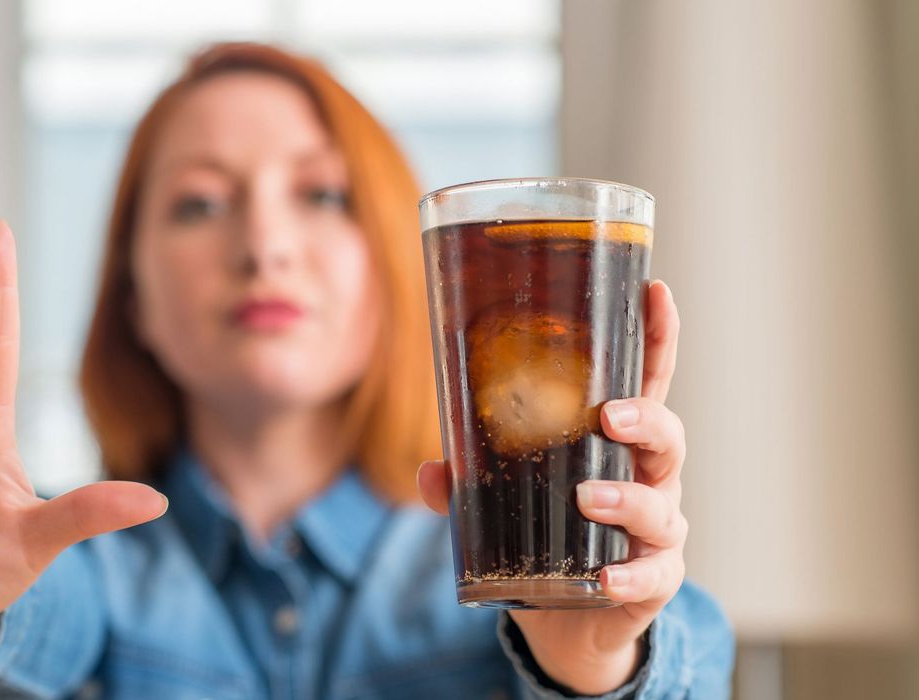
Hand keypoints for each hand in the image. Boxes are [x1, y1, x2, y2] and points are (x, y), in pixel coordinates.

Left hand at [417, 280, 684, 693]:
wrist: (569, 620)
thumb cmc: (546, 534)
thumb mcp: (502, 499)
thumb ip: (467, 481)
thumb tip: (430, 471)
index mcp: (616, 442)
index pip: (645, 380)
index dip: (655, 336)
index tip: (654, 290)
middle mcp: (647, 478)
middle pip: (667, 436)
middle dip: (646, 419)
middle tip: (610, 415)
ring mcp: (656, 529)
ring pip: (660, 505)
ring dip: (627, 497)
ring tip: (588, 495)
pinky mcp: (653, 580)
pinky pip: (651, 575)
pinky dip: (628, 575)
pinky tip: (604, 577)